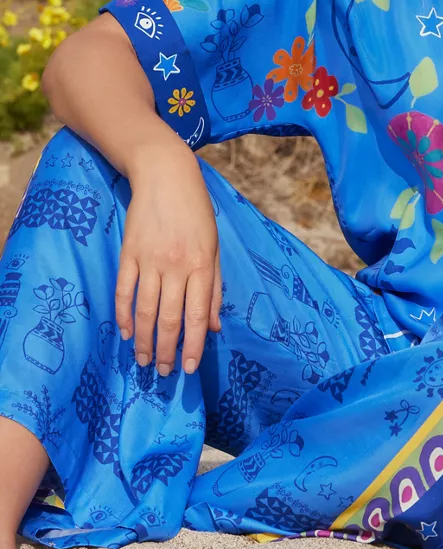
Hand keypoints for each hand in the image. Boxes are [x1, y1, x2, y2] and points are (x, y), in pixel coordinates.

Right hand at [115, 145, 221, 376]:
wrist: (166, 176)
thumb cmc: (196, 212)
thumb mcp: (214, 246)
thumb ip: (214, 287)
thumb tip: (215, 326)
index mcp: (201, 265)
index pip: (197, 316)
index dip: (194, 346)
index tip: (189, 368)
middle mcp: (176, 266)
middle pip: (168, 319)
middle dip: (166, 351)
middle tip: (163, 373)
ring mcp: (149, 260)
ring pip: (144, 311)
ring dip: (143, 341)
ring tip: (142, 361)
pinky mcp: (128, 253)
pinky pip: (124, 290)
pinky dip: (123, 315)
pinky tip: (125, 332)